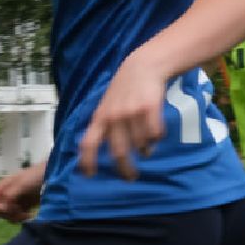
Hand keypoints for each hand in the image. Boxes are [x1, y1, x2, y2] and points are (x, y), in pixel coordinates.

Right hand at [0, 165, 44, 222]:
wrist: (55, 177)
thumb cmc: (36, 176)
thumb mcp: (21, 184)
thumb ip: (9, 196)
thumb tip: (3, 209)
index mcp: (2, 186)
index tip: (4, 208)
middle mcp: (7, 194)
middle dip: (5, 214)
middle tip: (17, 211)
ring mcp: (15, 201)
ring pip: (6, 215)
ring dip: (14, 218)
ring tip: (25, 215)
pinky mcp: (25, 207)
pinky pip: (16, 217)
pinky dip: (21, 219)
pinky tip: (29, 215)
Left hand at [78, 57, 168, 179]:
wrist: (142, 68)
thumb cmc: (123, 91)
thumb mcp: (106, 106)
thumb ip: (104, 127)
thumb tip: (104, 153)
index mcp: (100, 117)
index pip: (88, 144)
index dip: (87, 161)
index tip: (89, 176)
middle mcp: (113, 117)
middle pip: (118, 153)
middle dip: (125, 169)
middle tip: (131, 176)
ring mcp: (131, 113)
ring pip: (140, 145)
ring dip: (145, 149)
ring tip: (146, 146)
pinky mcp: (149, 109)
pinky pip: (155, 134)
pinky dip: (157, 138)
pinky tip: (157, 134)